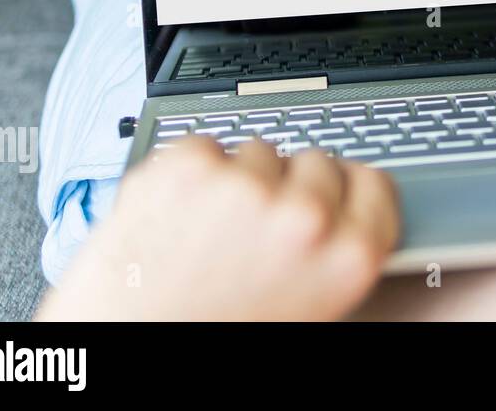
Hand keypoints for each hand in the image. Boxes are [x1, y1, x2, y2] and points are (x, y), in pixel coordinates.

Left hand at [36, 136, 398, 320]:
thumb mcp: (303, 309)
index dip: (347, 189)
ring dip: (237, 178)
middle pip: (316, 161)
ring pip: (258, 151)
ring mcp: (242, 188)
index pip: (374, 184)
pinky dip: (187, 173)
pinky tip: (174, 216)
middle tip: (254, 226)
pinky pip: (203, 146)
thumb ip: (331, 255)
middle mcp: (302, 219)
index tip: (332, 191)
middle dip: (288, 185)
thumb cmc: (210, 338)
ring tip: (205, 232)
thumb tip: (342, 211)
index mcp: (346, 259)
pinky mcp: (184, 168)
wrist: (122, 349)